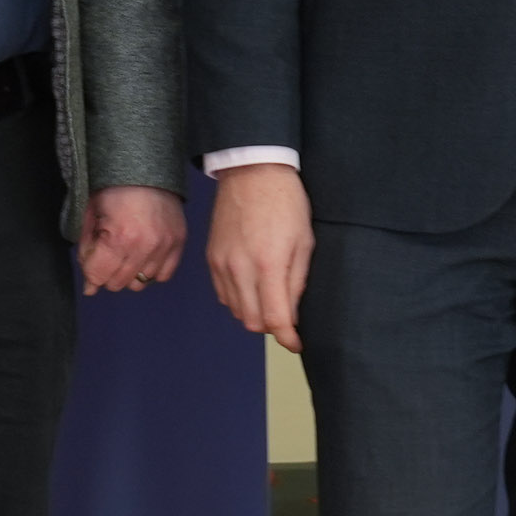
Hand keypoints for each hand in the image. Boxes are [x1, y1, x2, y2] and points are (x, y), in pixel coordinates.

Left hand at [77, 184, 187, 295]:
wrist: (145, 166)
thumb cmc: (113, 188)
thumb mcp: (90, 216)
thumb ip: (87, 253)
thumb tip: (90, 288)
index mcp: (119, 237)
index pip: (98, 276)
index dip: (90, 267)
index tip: (93, 253)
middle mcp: (145, 246)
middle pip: (118, 283)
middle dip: (107, 270)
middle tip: (108, 250)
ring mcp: (165, 245)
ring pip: (141, 283)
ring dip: (129, 271)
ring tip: (126, 250)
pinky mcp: (179, 242)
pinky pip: (163, 275)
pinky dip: (151, 269)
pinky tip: (143, 254)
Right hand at [208, 163, 314, 352]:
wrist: (252, 172)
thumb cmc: (286, 203)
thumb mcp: (304, 243)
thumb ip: (297, 283)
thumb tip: (292, 315)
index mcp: (268, 265)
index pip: (274, 319)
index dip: (288, 338)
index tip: (296, 343)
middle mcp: (240, 269)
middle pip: (251, 322)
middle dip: (271, 326)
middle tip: (286, 315)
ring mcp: (221, 264)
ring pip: (235, 310)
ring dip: (254, 313)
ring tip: (270, 296)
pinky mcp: (211, 258)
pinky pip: (223, 294)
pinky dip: (238, 299)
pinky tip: (252, 286)